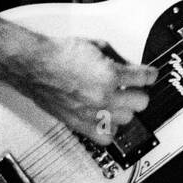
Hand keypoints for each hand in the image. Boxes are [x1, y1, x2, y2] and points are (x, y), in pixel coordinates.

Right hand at [16, 35, 157, 144]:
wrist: (33, 65)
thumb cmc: (59, 54)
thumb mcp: (97, 45)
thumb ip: (119, 58)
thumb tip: (132, 68)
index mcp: (109, 74)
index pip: (145, 78)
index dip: (149, 75)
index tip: (149, 75)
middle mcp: (103, 96)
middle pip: (141, 102)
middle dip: (138, 91)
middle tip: (132, 86)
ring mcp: (91, 113)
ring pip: (126, 119)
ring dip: (124, 108)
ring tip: (116, 100)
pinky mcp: (79, 123)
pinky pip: (106, 137)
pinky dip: (110, 128)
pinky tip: (106, 116)